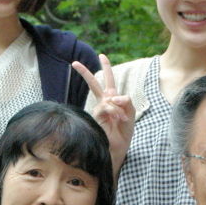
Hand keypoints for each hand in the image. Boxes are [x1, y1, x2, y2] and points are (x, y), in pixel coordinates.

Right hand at [72, 55, 134, 173]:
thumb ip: (126, 101)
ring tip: (122, 120)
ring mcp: (99, 109)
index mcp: (112, 100)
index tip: (102, 56)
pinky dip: (115, 111)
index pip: (109, 81)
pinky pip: (107, 106)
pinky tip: (118, 119)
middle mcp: (104, 102)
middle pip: (95, 84)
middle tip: (75, 62)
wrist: (118, 148)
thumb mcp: (131, 113)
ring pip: (108, 98)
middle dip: (85, 72)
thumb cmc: (124, 132)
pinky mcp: (96, 115)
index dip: (106, 68)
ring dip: (119, 108)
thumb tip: (113, 95)